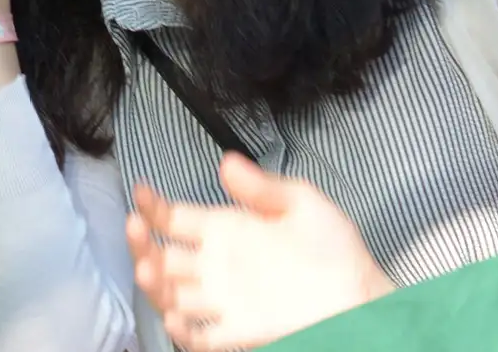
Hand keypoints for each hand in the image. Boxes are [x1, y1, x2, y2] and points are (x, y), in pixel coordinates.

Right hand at [127, 153, 392, 350]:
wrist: (363, 299)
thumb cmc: (335, 250)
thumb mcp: (303, 204)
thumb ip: (263, 187)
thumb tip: (227, 162)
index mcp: (227, 230)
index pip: (175, 218)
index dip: (153, 205)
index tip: (141, 191)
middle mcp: (217, 266)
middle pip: (162, 256)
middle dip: (141, 244)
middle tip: (135, 228)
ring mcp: (224, 302)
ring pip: (171, 295)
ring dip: (154, 284)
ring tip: (147, 269)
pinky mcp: (238, 333)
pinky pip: (200, 336)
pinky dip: (184, 330)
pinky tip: (176, 316)